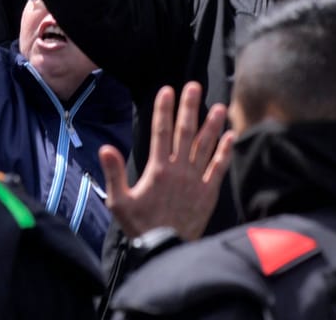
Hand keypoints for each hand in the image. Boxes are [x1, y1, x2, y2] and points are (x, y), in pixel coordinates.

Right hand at [98, 82, 233, 241]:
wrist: (165, 249)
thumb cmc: (140, 226)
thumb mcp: (119, 202)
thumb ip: (113, 173)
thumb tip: (105, 147)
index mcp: (157, 169)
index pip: (160, 132)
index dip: (163, 109)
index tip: (167, 90)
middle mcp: (179, 170)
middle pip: (185, 132)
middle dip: (189, 107)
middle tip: (194, 86)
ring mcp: (196, 180)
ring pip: (205, 146)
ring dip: (212, 125)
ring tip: (218, 106)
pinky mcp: (208, 193)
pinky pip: (219, 168)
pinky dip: (225, 151)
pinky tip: (230, 136)